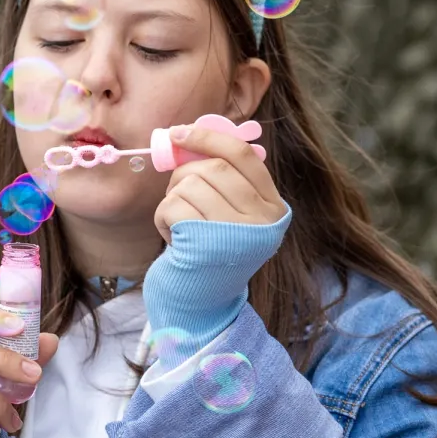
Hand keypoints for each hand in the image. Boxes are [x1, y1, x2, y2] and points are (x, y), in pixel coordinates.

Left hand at [154, 122, 287, 243]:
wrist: (198, 304)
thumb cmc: (209, 250)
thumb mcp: (228, 214)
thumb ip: (222, 178)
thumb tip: (189, 133)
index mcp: (273, 209)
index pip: (243, 155)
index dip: (208, 137)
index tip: (180, 133)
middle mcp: (262, 222)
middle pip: (212, 167)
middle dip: (183, 174)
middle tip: (177, 194)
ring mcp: (236, 235)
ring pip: (189, 184)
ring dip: (172, 199)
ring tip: (179, 224)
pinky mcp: (206, 247)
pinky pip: (172, 206)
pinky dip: (162, 218)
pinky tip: (172, 238)